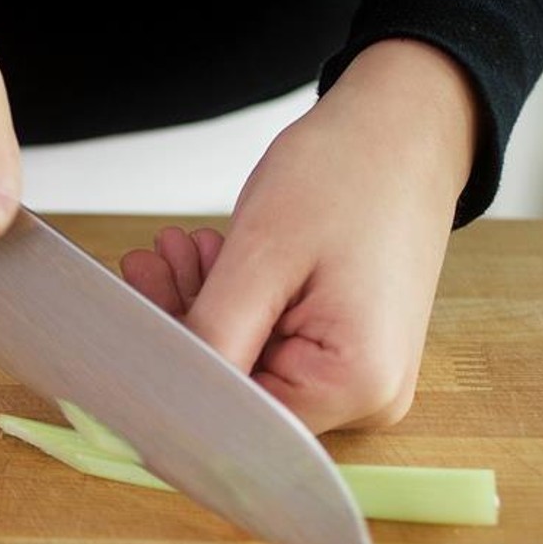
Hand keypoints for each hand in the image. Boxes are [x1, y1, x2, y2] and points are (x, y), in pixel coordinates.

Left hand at [121, 39, 477, 433]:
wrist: (408, 129)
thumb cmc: (349, 172)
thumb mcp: (262, 253)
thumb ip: (212, 334)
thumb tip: (161, 393)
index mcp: (355, 383)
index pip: (236, 414)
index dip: (177, 372)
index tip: (133, 317)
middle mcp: (368, 398)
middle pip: (244, 391)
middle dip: (188, 330)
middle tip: (146, 265)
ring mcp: (362, 379)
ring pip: (253, 367)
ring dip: (206, 312)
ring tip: (177, 251)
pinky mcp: (350, 354)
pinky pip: (277, 347)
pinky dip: (240, 309)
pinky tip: (209, 261)